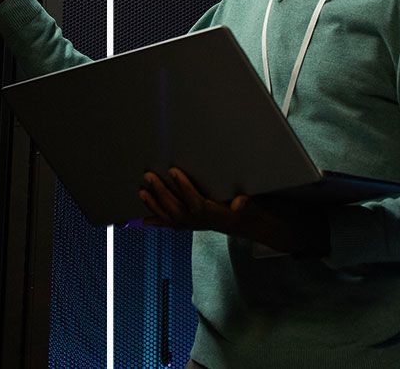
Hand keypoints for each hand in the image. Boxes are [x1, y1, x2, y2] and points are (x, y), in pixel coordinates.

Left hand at [138, 168, 330, 257]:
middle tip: (149, 176)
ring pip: (171, 217)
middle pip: (178, 210)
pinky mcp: (193, 225)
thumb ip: (249, 206)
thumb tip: (240, 202)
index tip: (174, 171)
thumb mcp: (257, 209)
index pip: (197, 203)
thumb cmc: (254, 215)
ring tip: (142, 191)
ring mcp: (196, 225)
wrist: (255, 228)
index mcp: (218, 216)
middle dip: (162, 194)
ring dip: (155, 206)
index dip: (184, 188)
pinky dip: (158, 222)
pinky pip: (172, 225)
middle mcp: (204, 223)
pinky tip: (142, 220)